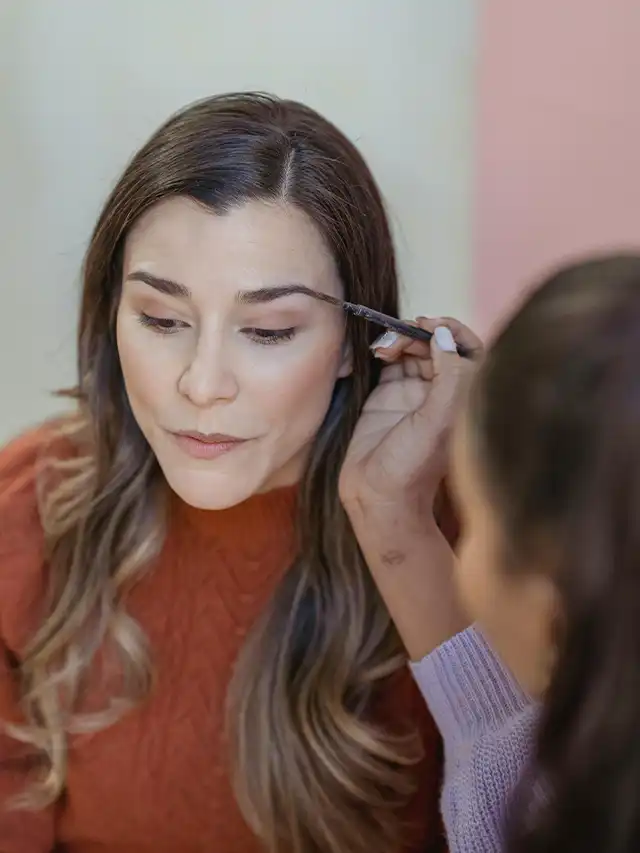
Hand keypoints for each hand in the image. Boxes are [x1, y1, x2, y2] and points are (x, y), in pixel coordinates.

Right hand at [340, 317, 481, 517]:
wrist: (378, 496)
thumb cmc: (414, 466)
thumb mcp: (439, 419)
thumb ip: (449, 374)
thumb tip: (442, 335)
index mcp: (463, 398)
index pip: (468, 350)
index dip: (452, 331)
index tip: (430, 325)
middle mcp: (442, 392)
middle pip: (438, 345)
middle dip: (420, 333)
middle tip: (402, 334)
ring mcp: (414, 392)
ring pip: (413, 349)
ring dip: (400, 339)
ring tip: (384, 346)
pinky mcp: (387, 395)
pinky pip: (389, 360)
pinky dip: (384, 348)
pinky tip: (377, 352)